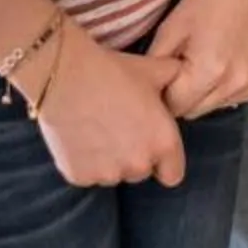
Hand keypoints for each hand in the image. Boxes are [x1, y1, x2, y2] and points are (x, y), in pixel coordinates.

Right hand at [29, 22, 187, 187]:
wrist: (64, 75)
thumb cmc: (113, 70)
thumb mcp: (154, 70)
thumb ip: (176, 78)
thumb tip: (183, 76)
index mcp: (163, 144)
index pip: (172, 174)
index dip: (163, 161)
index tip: (151, 146)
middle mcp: (139, 165)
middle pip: (141, 172)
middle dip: (133, 156)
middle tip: (118, 127)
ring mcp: (107, 174)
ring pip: (113, 174)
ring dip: (108, 160)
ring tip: (95, 128)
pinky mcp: (79, 176)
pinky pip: (86, 175)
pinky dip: (83, 161)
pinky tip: (78, 135)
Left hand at [148, 0, 247, 120]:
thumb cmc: (206, 0)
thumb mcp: (170, 29)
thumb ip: (156, 66)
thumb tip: (149, 91)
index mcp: (210, 71)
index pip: (176, 106)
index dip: (166, 93)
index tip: (166, 76)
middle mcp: (237, 83)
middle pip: (197, 110)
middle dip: (186, 95)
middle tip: (186, 67)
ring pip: (217, 106)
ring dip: (208, 92)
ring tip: (208, 61)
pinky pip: (239, 96)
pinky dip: (229, 86)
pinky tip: (229, 60)